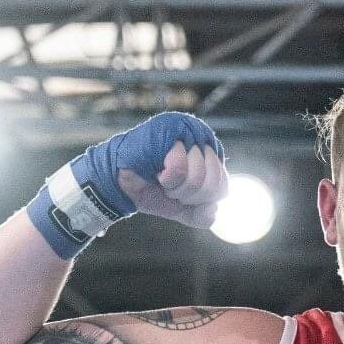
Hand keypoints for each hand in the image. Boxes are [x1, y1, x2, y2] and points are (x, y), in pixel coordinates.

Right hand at [27, 111, 229, 257]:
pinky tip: (156, 171)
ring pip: (198, 175)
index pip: (224, 186)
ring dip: (177, 188)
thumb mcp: (183, 208)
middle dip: (189, 195)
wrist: (119, 186)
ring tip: (162, 178)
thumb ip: (203, 214)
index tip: (181, 194)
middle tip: (170, 187)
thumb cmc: (151, 190)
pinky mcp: (167, 129)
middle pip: (214, 182)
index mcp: (209, 151)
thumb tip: (214, 210)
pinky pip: (180, 167)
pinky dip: (168, 179)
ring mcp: (184, 129)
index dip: (201, 200)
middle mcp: (200, 135)